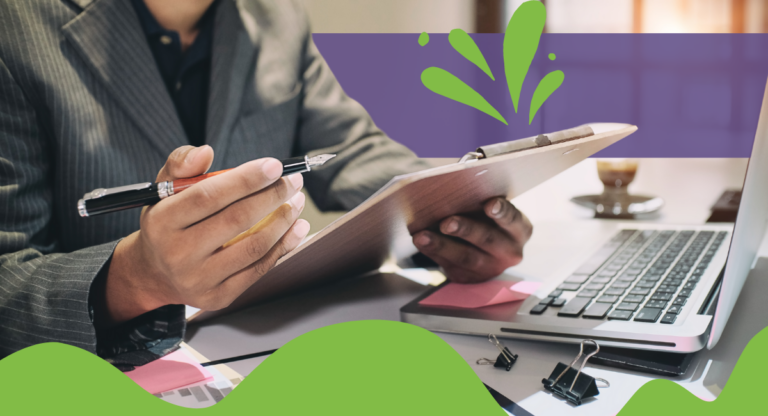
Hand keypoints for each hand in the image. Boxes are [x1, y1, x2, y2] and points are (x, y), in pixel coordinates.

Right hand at [102, 145, 309, 323]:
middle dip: (273, 196)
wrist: (155, 273)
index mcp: (162, 222)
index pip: (208, 196)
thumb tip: (206, 151)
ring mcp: (199, 279)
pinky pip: (259, 269)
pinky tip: (296, 228)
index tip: (274, 165)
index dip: (246, 179)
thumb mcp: (163, 189)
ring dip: (284, 221)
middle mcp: (178, 253)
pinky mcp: (219, 296)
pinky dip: (283, 246)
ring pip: (254, 246)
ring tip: (297, 201)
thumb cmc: (168, 223)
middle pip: (237, 220)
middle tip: (293, 180)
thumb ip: (182, 164)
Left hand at [412, 198, 532, 282]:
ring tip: (423, 236)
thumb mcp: (492, 211)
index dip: (502, 212)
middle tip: (447, 222)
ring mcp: (490, 268)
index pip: (513, 220)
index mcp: (520, 230)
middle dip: (465, 230)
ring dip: (442, 245)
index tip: (490, 204)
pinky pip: (450, 266)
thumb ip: (481, 201)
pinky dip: (433, 252)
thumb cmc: (486, 219)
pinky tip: (421, 242)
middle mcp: (509, 252)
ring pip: (465, 257)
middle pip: (487, 239)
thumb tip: (454, 190)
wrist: (484, 249)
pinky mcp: (469, 278)